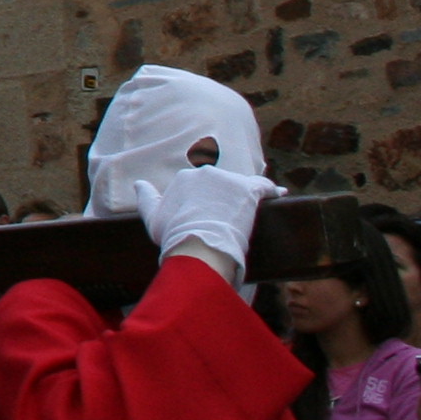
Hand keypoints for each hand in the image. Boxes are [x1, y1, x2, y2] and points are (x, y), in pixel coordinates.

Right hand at [140, 163, 273, 279]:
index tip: (210, 212)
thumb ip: (147, 198)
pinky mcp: (249, 190)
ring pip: (242, 185)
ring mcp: (229, 180)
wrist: (199, 245)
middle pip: (221, 183)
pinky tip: (281, 194)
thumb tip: (139, 183)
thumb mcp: (153, 218)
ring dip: (248, 195)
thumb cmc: (175, 235)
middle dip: (226, 196)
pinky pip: (265, 186)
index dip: (205, 200)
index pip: (199, 186)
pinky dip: (273, 190)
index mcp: (185, 179)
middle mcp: (206, 173)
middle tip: (231, 217)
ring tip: (256, 209)